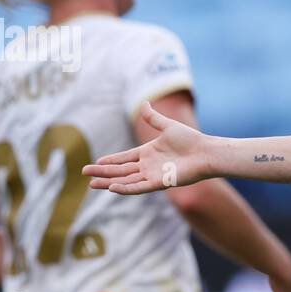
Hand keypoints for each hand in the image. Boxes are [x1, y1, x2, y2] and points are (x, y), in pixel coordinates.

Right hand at [83, 102, 212, 193]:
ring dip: (109, 182)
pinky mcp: (160, 183)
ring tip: (92, 184)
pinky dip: (126, 188)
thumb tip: (143, 103)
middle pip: (121, 170)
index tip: (96, 162)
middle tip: (85, 174)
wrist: (206, 152)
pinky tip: (112, 187)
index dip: (110, 161)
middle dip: (102, 172)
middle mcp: (148, 166)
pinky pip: (139, 187)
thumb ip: (153, 118)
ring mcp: (153, 175)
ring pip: (126, 180)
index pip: (124, 158)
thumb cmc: (191, 140)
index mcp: (149, 153)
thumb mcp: (167, 126)